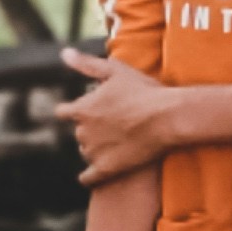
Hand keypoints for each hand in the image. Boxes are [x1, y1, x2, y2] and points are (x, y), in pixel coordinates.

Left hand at [61, 47, 183, 183]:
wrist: (168, 117)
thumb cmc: (144, 91)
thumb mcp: (115, 72)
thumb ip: (87, 64)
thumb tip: (64, 52)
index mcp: (81, 109)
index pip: (63, 112)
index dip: (74, 111)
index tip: (87, 111)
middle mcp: (82, 132)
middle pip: (79, 133)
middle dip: (91, 130)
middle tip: (113, 126)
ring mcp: (94, 152)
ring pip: (86, 152)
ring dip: (96, 149)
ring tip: (117, 145)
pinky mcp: (107, 169)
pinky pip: (89, 178)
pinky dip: (91, 177)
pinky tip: (96, 176)